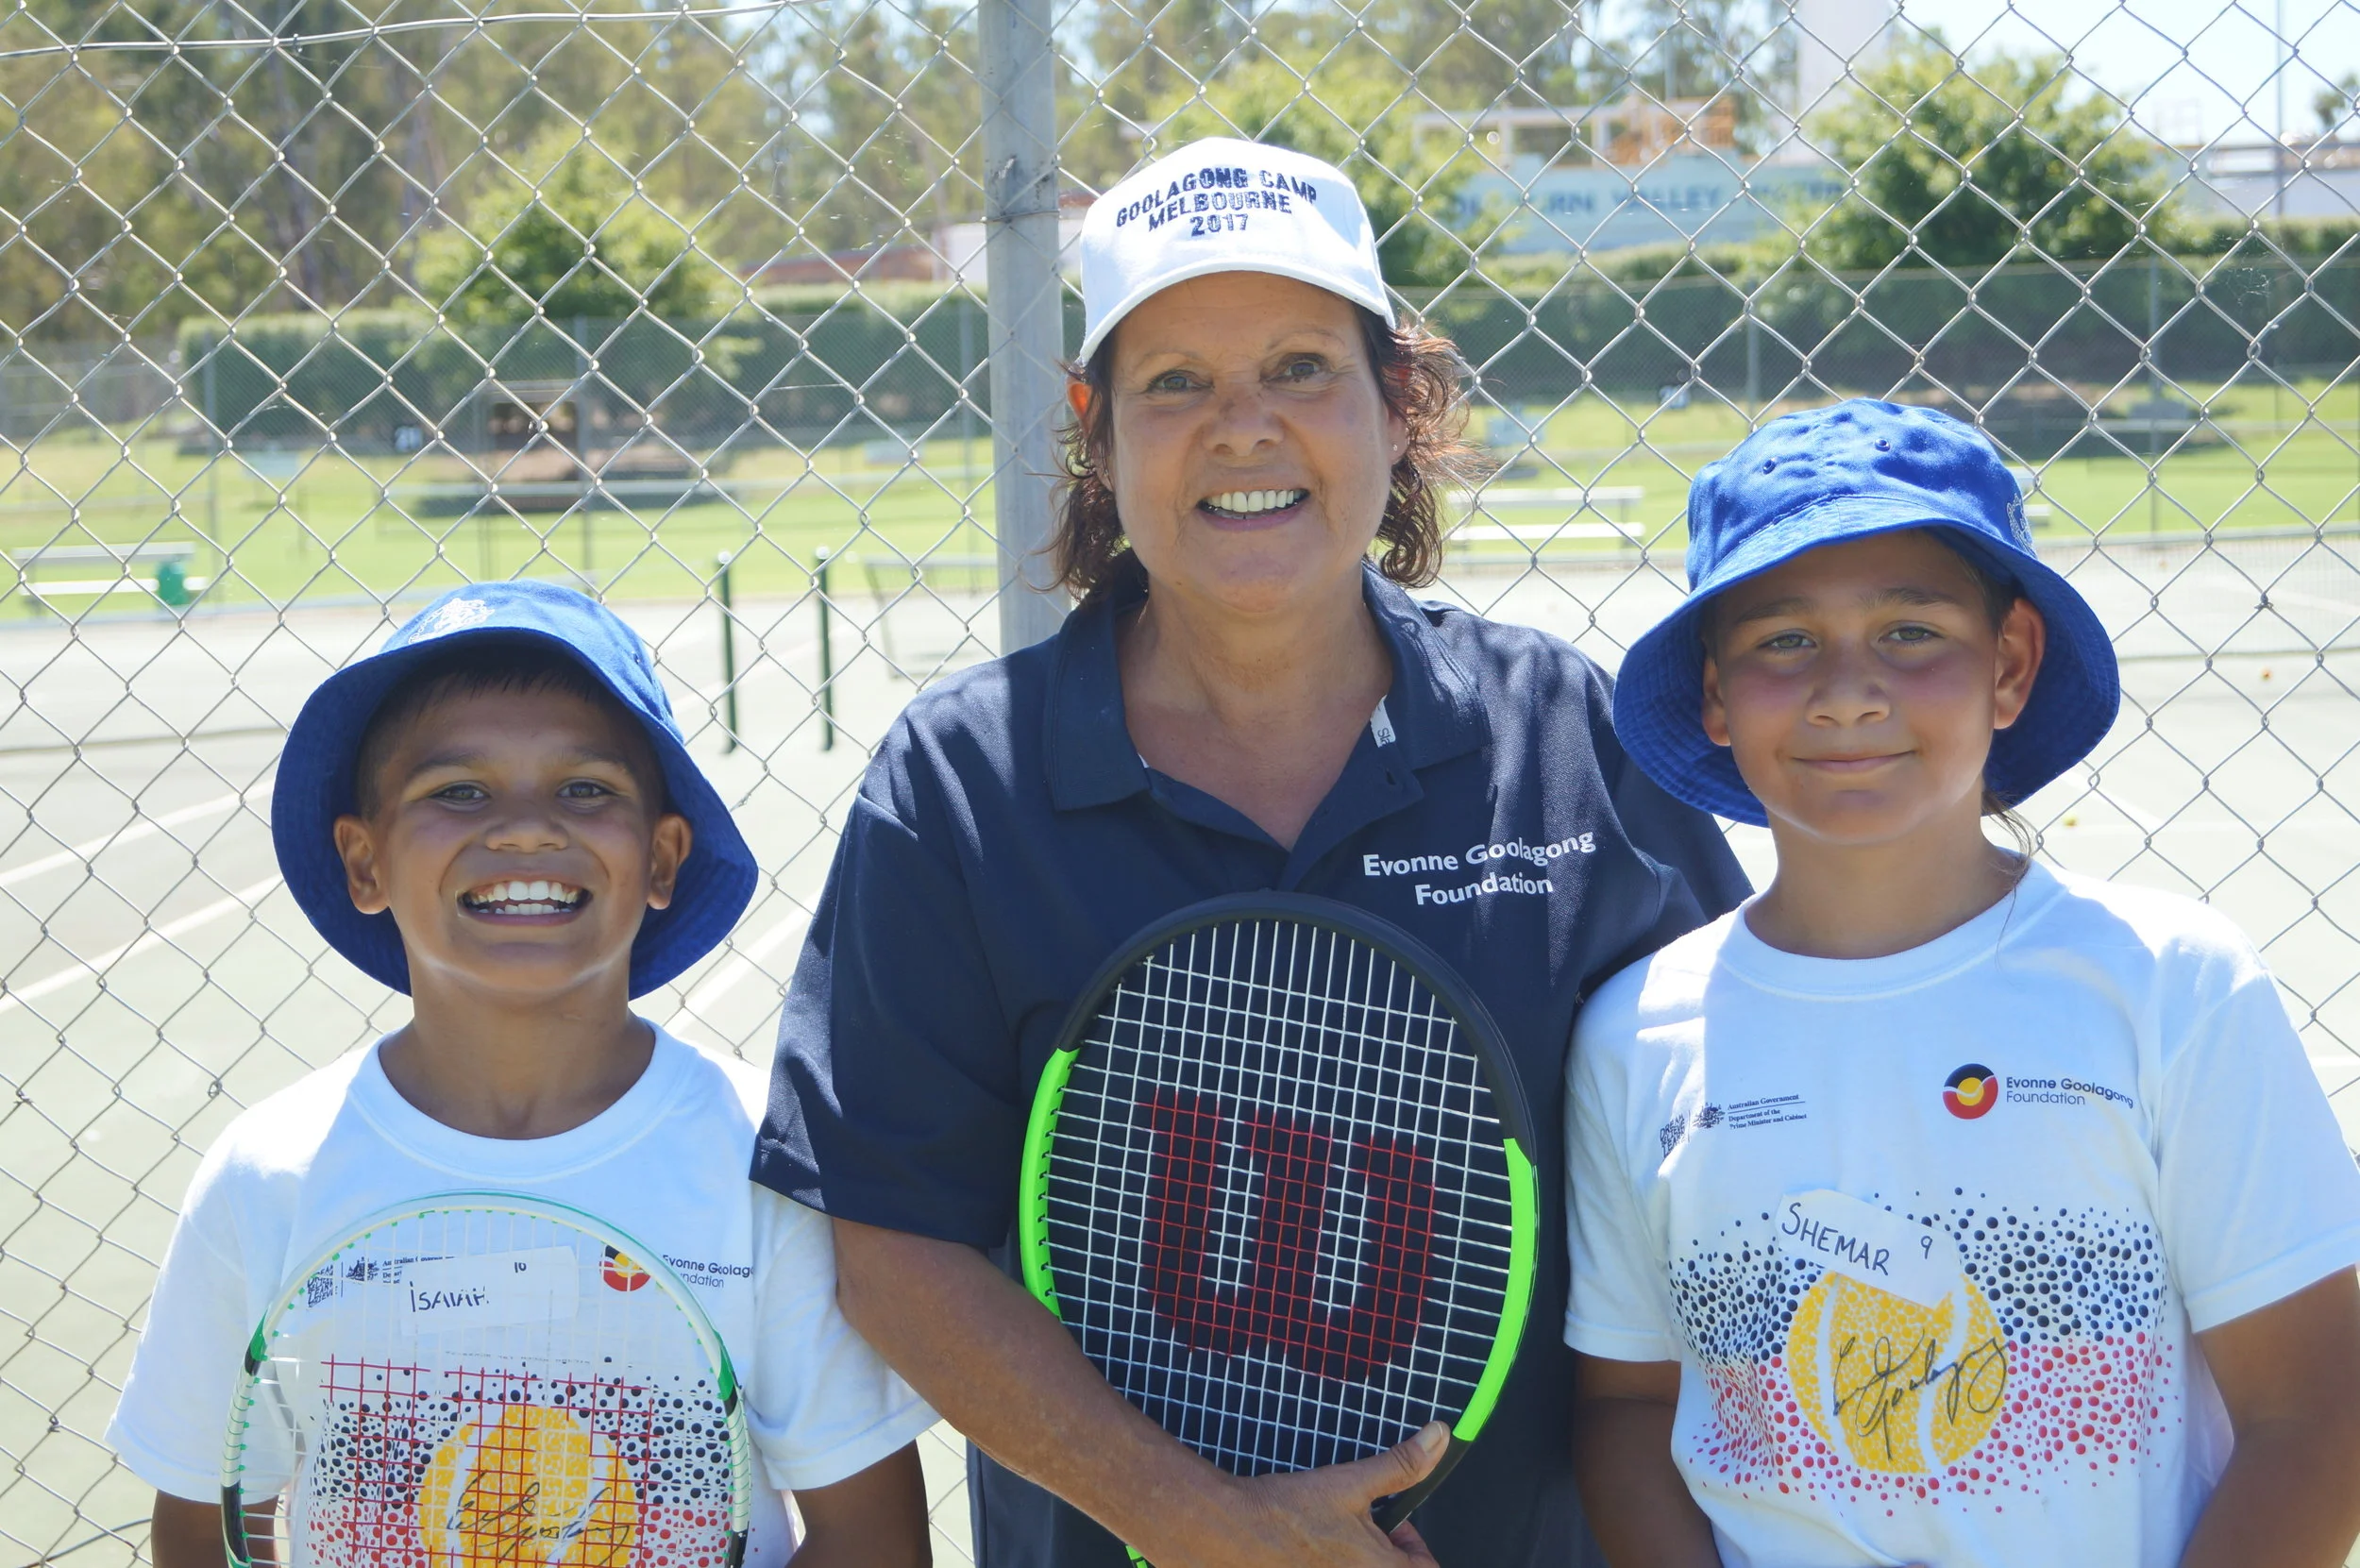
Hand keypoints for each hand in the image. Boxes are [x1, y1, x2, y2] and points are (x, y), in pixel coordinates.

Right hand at [1144, 1421, 1449, 1567]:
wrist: (1232, 1531)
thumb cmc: (1289, 1512)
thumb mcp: (1353, 1482)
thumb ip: (1402, 1464)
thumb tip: (1438, 1437)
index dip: (1415, 1548)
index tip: (1395, 1525)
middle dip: (1383, 1550)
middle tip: (1361, 1526)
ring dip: (1356, 1556)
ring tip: (1332, 1536)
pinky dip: (1330, 1559)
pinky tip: (1309, 1546)